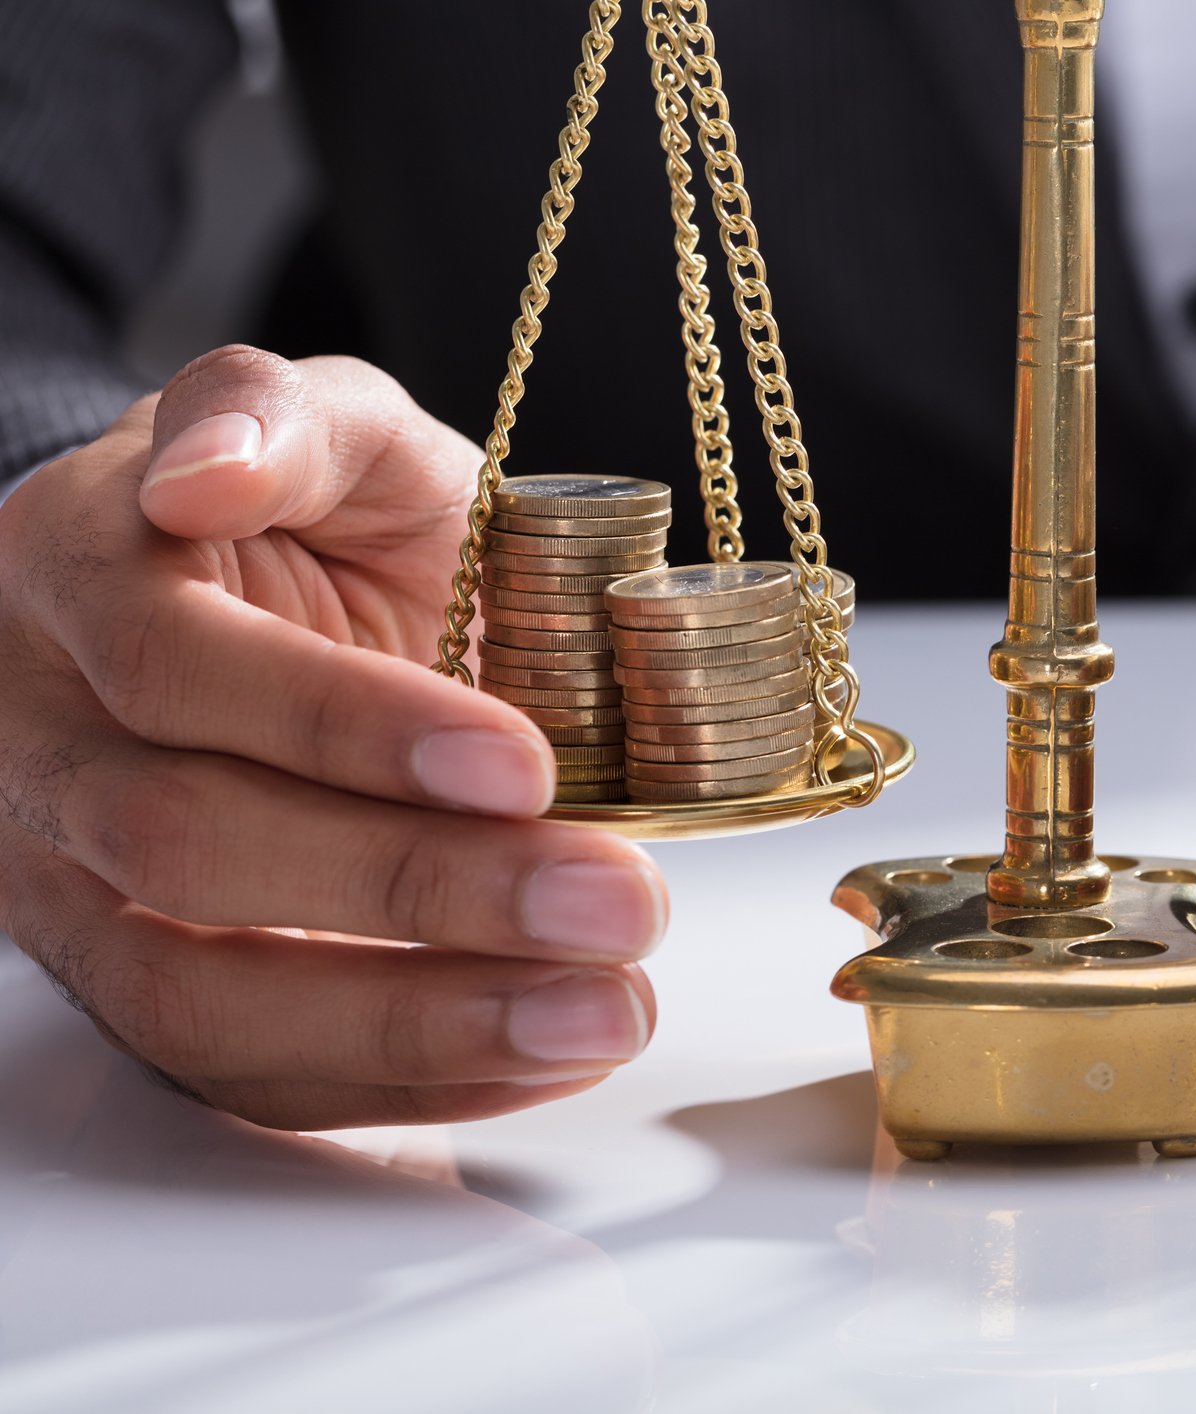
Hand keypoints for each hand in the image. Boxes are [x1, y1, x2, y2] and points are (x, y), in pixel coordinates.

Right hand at [0, 347, 665, 1128]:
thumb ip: (291, 419)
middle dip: (418, 889)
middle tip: (619, 902)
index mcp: (75, 573)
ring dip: (419, 1024)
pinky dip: (404, 1081)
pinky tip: (549, 1050)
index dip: (347, 728)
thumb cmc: (316, 514)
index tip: (525, 767)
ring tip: (607, 1010)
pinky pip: (242, 1075)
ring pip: (196, 1000)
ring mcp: (64, 882)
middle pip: (188, 846)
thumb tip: (212, 468)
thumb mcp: (332, 426)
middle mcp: (34, 739)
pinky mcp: (135, 982)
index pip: (176, 666)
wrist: (261, 596)